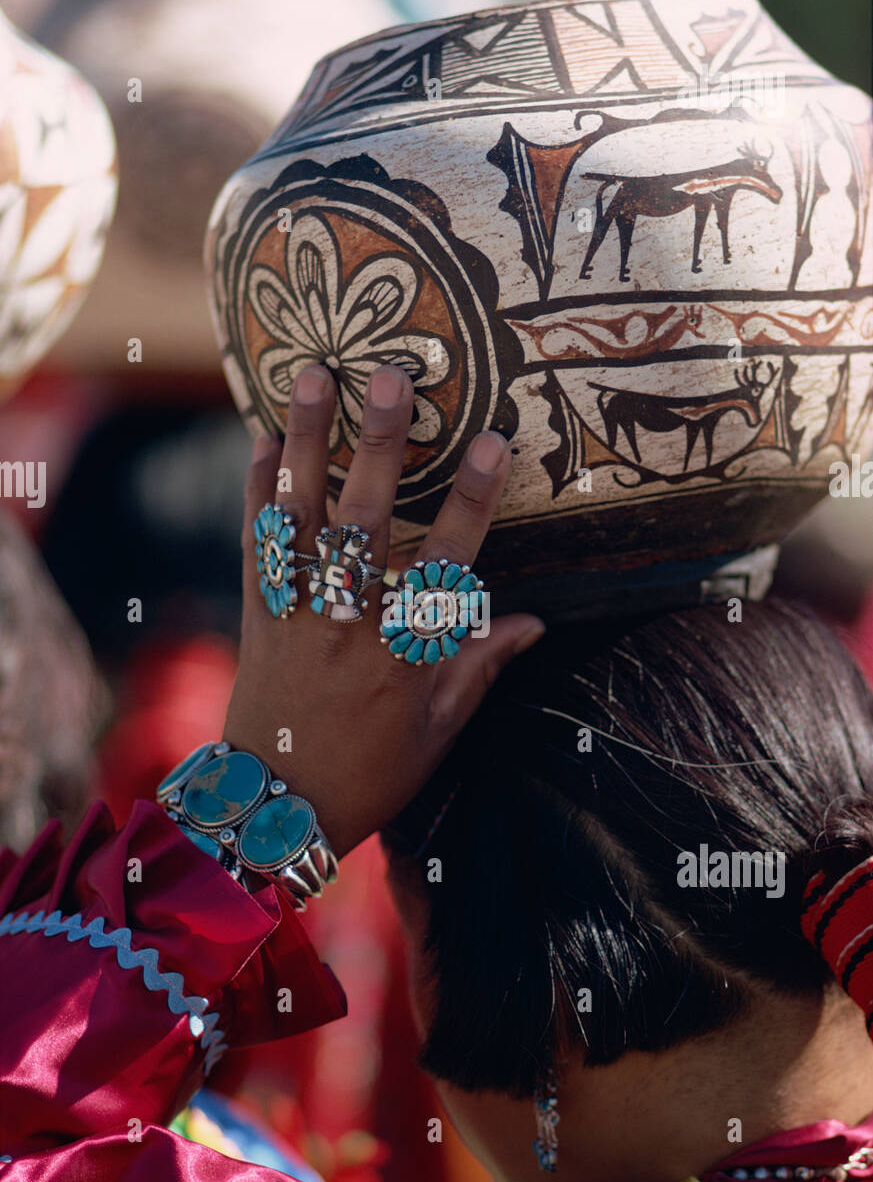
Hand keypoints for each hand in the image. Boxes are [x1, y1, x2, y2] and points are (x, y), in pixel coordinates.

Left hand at [223, 364, 543, 859]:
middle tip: (390, 376)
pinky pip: (256, 542)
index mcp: (403, 652)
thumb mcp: (439, 729)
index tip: (492, 442)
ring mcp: (296, 612)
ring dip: (306, 442)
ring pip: (300, 517)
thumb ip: (480, 667)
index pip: (447, 562)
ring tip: (312, 375)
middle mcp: (347, 622)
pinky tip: (262, 439)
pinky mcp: (257, 612)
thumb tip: (536, 622)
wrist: (276, 806)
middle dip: (379, 444)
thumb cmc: (371, 772)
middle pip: (365, 521)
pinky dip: (258, 490)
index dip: (472, 501)